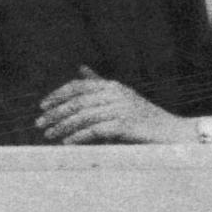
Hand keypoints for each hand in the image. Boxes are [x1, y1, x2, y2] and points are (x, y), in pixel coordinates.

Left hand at [36, 68, 192, 144]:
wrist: (173, 134)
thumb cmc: (144, 119)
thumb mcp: (121, 98)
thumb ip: (100, 84)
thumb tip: (80, 68)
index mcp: (113, 86)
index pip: (78, 86)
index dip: (57, 95)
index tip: (42, 106)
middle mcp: (116, 94)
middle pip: (77, 101)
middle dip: (55, 113)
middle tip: (39, 124)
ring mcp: (121, 109)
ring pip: (83, 117)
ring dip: (63, 127)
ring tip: (49, 136)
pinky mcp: (125, 126)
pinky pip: (95, 131)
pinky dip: (78, 137)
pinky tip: (67, 143)